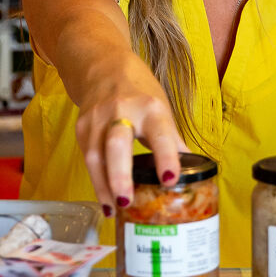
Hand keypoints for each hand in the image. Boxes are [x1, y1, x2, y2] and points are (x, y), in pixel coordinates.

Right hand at [74, 61, 184, 215]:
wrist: (103, 67)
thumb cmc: (139, 91)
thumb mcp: (162, 108)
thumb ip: (172, 140)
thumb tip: (193, 172)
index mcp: (150, 107)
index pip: (160, 134)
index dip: (166, 157)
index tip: (171, 179)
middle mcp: (121, 111)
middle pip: (117, 145)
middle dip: (121, 175)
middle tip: (128, 201)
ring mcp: (97, 119)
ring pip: (96, 156)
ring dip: (104, 186)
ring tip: (116, 209)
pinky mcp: (82, 129)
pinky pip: (88, 159)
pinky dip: (97, 182)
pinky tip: (106, 200)